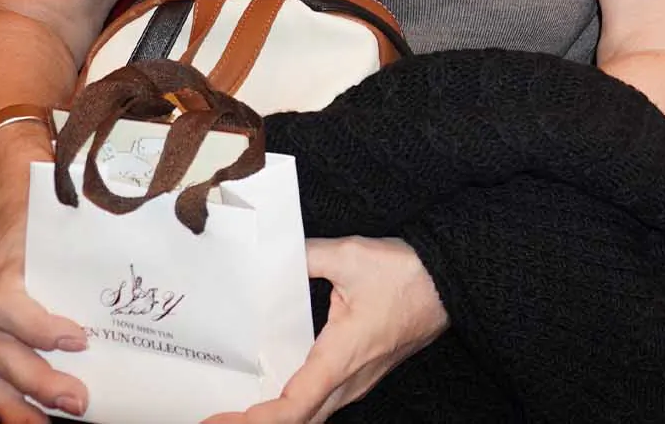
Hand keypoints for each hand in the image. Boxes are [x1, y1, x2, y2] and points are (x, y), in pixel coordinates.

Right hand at [0, 186, 91, 422]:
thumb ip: (104, 224)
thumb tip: (161, 229)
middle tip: (79, 399)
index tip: (80, 339)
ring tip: (56, 418)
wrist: (18, 201)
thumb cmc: (52, 212)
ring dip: (23, 401)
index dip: (38, 327)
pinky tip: (36, 421)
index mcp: (12, 267)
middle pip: (0, 350)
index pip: (8, 304)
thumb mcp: (73, 213)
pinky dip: (12, 405)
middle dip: (38, 381)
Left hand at [204, 236, 448, 423]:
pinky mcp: (363, 374)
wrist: (453, 282)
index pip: (291, 408)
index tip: (216, 421)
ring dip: (274, 417)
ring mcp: (358, 382)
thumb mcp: (350, 256)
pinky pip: (322, 403)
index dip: (252, 422)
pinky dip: (292, 407)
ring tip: (233, 410)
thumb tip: (267, 257)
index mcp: (341, 358)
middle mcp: (349, 381)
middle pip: (297, 422)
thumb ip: (302, 257)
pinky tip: (271, 389)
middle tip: (212, 418)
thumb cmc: (408, 274)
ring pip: (311, 415)